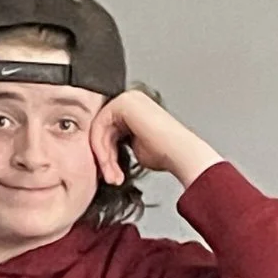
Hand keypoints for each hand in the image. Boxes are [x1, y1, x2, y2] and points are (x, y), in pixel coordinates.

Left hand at [90, 90, 223, 189]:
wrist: (178, 152)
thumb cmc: (163, 153)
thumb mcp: (133, 147)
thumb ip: (117, 143)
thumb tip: (104, 152)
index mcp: (134, 109)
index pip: (107, 132)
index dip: (106, 156)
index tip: (110, 175)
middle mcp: (130, 101)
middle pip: (102, 131)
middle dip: (104, 158)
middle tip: (110, 178)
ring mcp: (127, 99)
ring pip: (99, 130)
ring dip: (103, 157)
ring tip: (112, 175)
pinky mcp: (123, 103)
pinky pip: (99, 125)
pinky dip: (100, 147)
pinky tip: (107, 162)